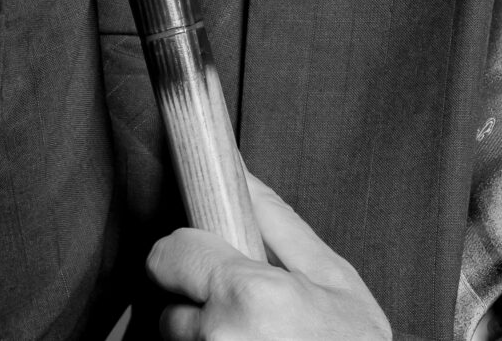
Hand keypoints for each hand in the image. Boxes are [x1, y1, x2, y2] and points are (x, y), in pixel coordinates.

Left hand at [150, 173, 391, 340]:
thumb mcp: (334, 279)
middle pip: (169, 308)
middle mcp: (219, 337)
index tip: (205, 258)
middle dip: (201, 304)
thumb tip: (243, 176)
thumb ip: (280, 226)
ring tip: (255, 339)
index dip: (190, 253)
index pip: (168, 254)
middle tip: (247, 313)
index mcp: (250, 294)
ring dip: (207, 338)